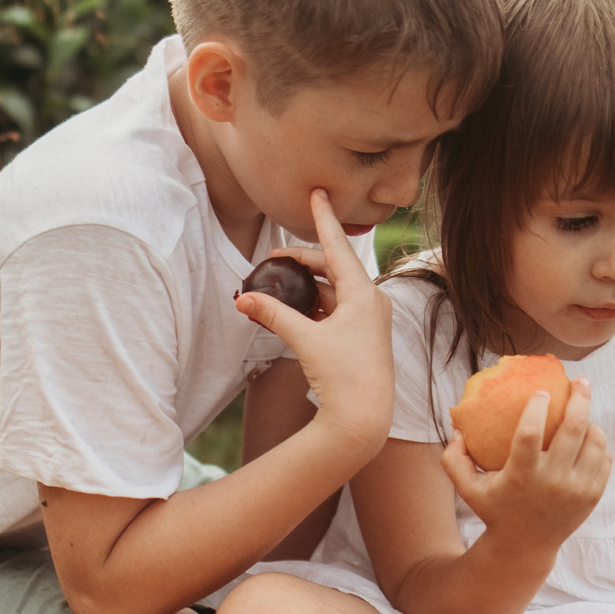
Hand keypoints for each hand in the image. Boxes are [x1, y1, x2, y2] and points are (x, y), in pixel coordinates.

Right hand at [233, 189, 390, 451]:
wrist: (365, 419)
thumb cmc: (342, 377)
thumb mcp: (304, 340)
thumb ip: (274, 315)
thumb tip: (242, 299)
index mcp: (364, 294)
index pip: (338, 246)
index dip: (323, 219)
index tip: (317, 194)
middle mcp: (372, 301)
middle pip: (333, 268)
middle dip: (302, 261)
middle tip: (272, 259)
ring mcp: (370, 320)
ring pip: (333, 290)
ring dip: (305, 287)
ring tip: (276, 287)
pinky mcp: (364, 337)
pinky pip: (336, 310)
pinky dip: (314, 306)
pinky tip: (293, 311)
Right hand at [437, 375, 610, 553]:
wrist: (525, 547)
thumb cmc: (495, 510)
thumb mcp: (467, 489)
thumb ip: (454, 459)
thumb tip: (459, 429)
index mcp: (521, 477)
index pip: (530, 434)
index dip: (537, 407)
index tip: (541, 391)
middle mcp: (552, 483)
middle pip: (573, 429)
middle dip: (580, 398)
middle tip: (579, 381)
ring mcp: (576, 490)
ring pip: (595, 441)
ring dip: (590, 421)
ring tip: (581, 413)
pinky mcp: (592, 496)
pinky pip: (604, 458)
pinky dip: (598, 444)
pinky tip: (588, 437)